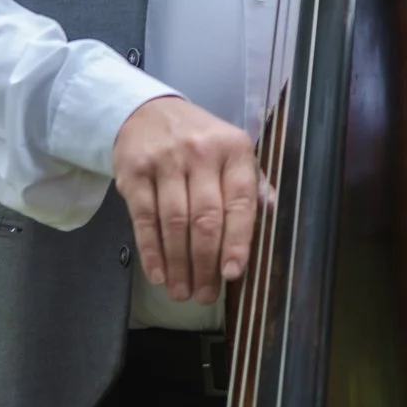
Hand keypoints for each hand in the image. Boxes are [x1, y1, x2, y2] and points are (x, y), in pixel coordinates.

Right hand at [111, 96, 263, 303]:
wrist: (146, 111)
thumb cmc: (197, 140)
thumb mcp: (231, 151)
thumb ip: (252, 184)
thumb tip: (272, 215)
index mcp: (233, 150)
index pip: (240, 202)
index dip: (237, 242)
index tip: (232, 274)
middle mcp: (201, 153)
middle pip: (205, 218)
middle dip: (205, 263)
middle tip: (204, 295)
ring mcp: (165, 161)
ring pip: (175, 222)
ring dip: (178, 264)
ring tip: (181, 292)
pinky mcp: (135, 171)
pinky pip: (144, 219)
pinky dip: (151, 251)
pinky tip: (158, 273)